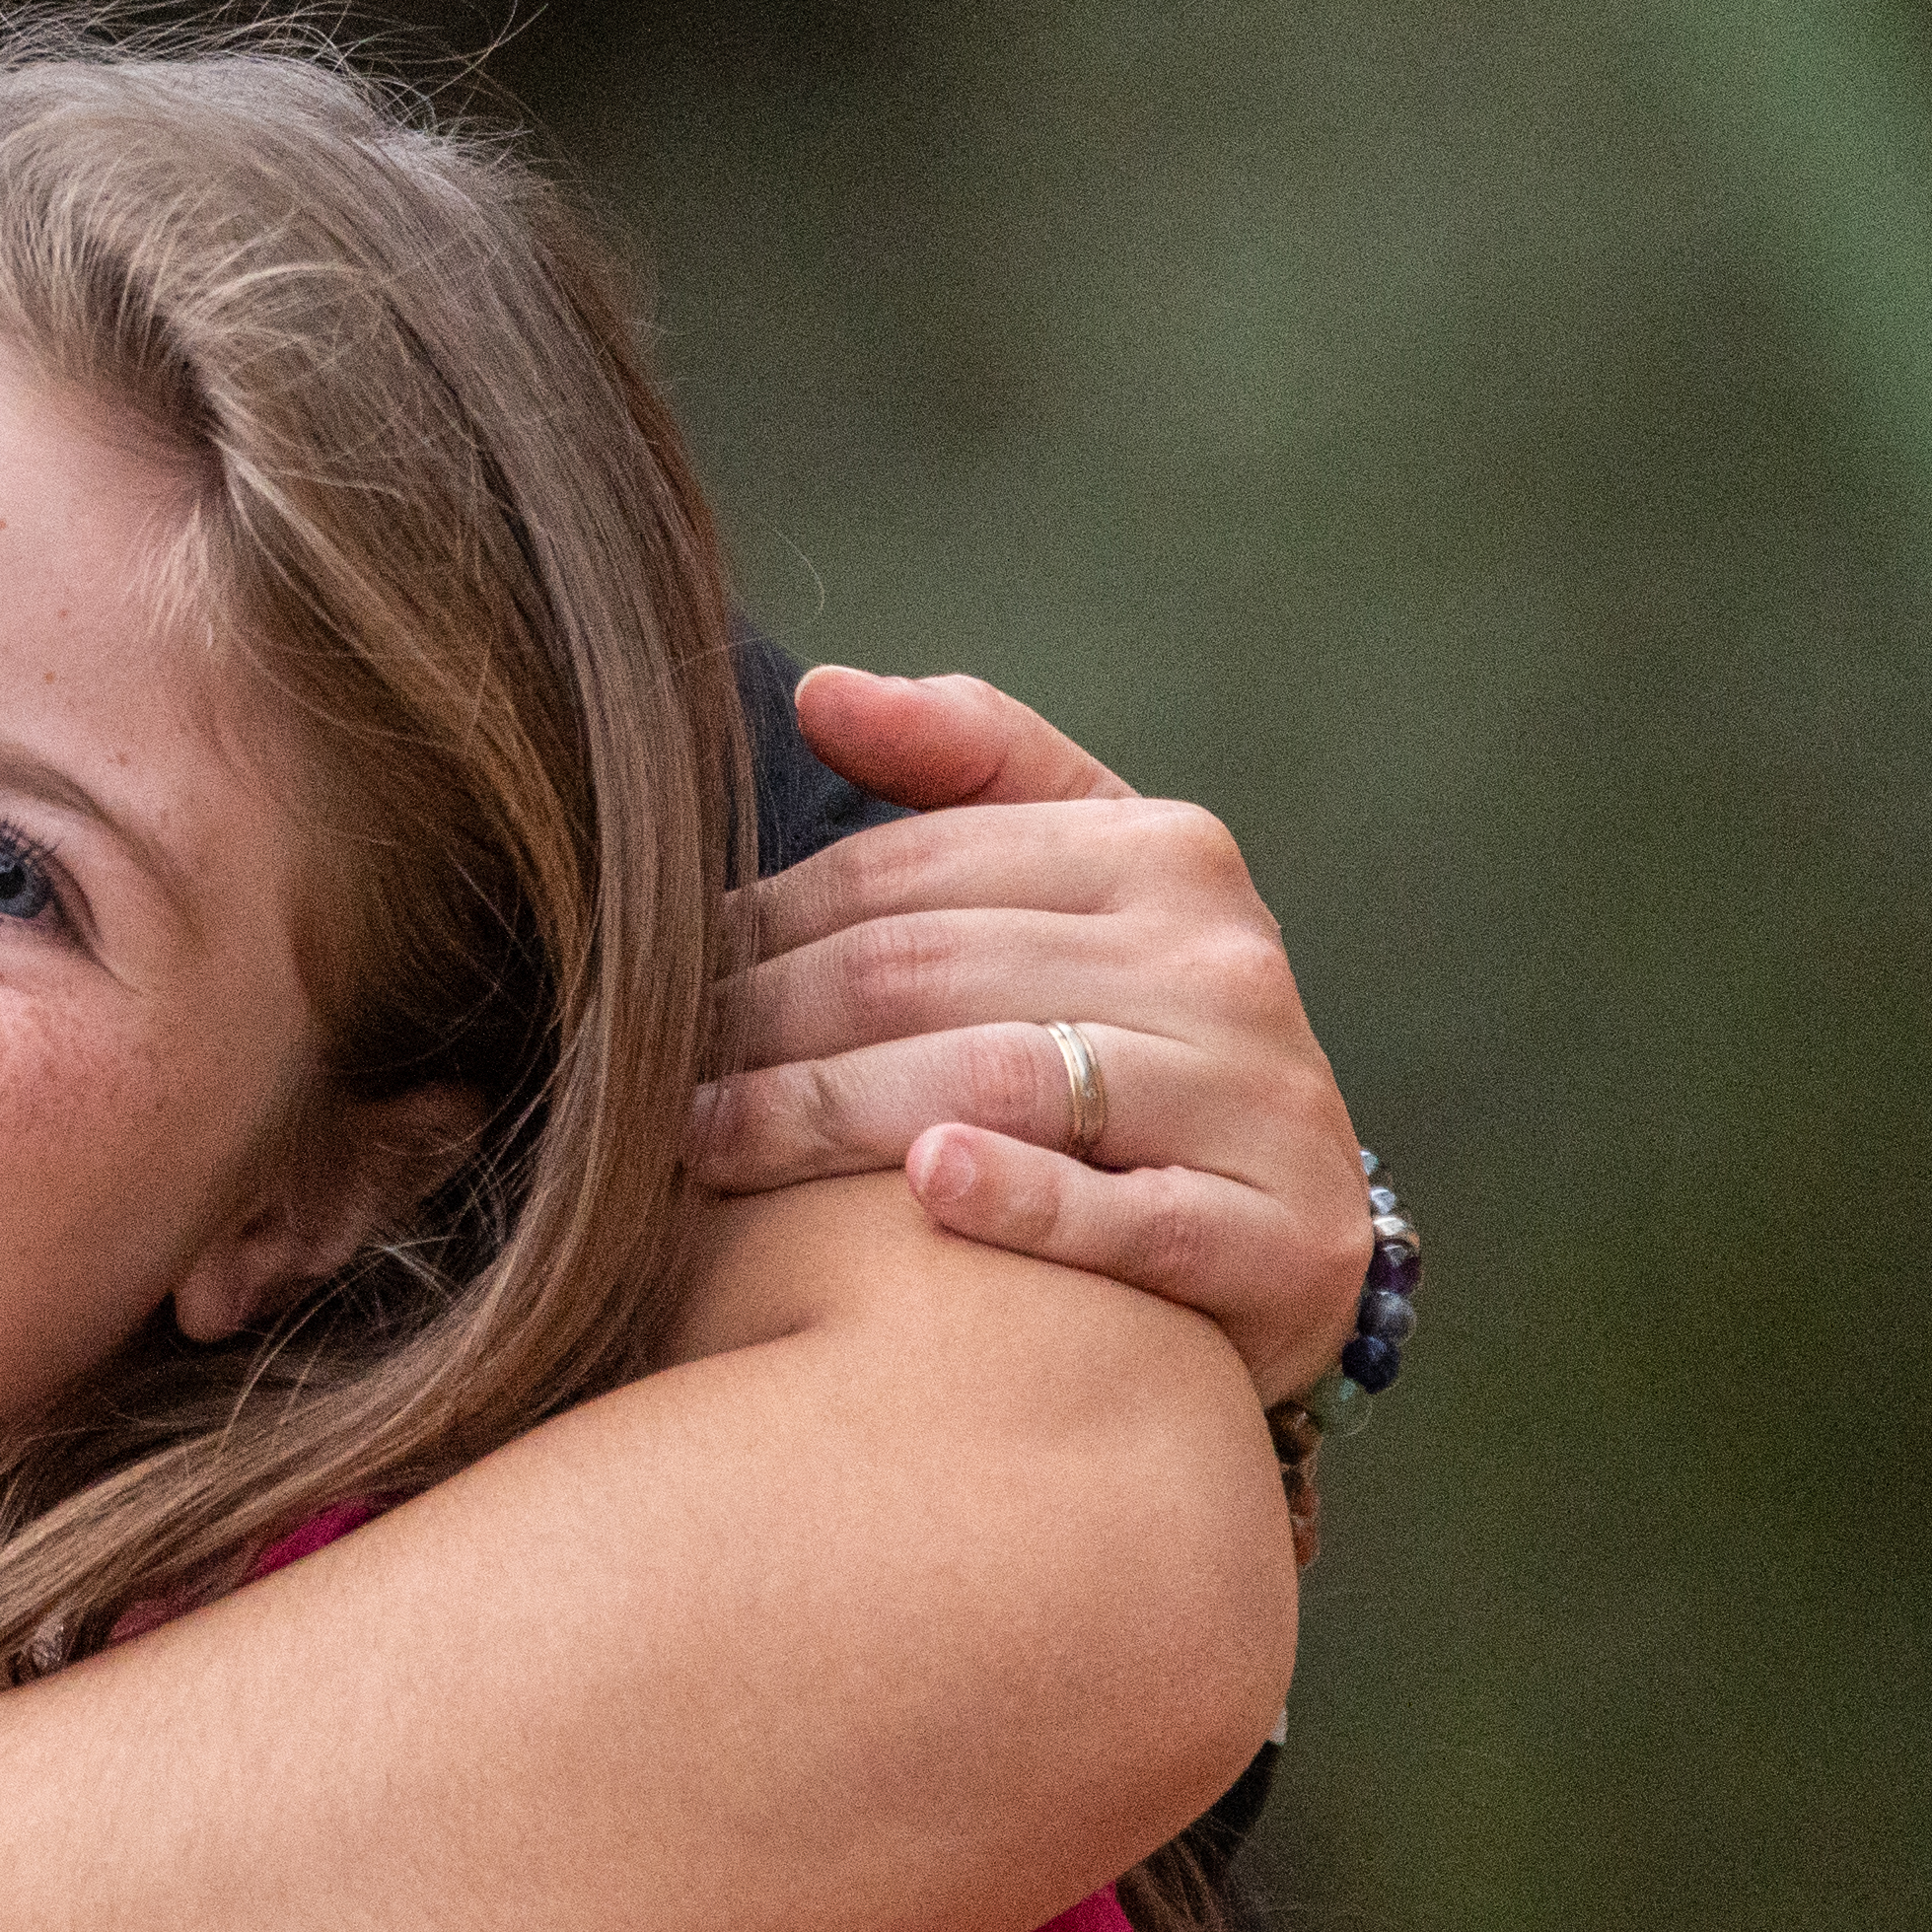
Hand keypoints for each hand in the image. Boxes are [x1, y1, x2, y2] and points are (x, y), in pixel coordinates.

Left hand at [695, 666, 1367, 1399]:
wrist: (1289, 1215)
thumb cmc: (1137, 1027)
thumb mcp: (1082, 875)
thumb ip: (964, 767)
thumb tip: (821, 691)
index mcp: (1161, 854)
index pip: (906, 875)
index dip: (760, 923)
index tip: (653, 970)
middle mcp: (1220, 961)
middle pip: (928, 973)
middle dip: (762, 1022)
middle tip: (642, 1073)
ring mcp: (1256, 1100)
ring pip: (1001, 1081)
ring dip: (829, 1112)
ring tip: (705, 1141)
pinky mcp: (1283, 1240)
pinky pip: (1133, 1215)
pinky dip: (1024, 1197)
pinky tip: (924, 1184)